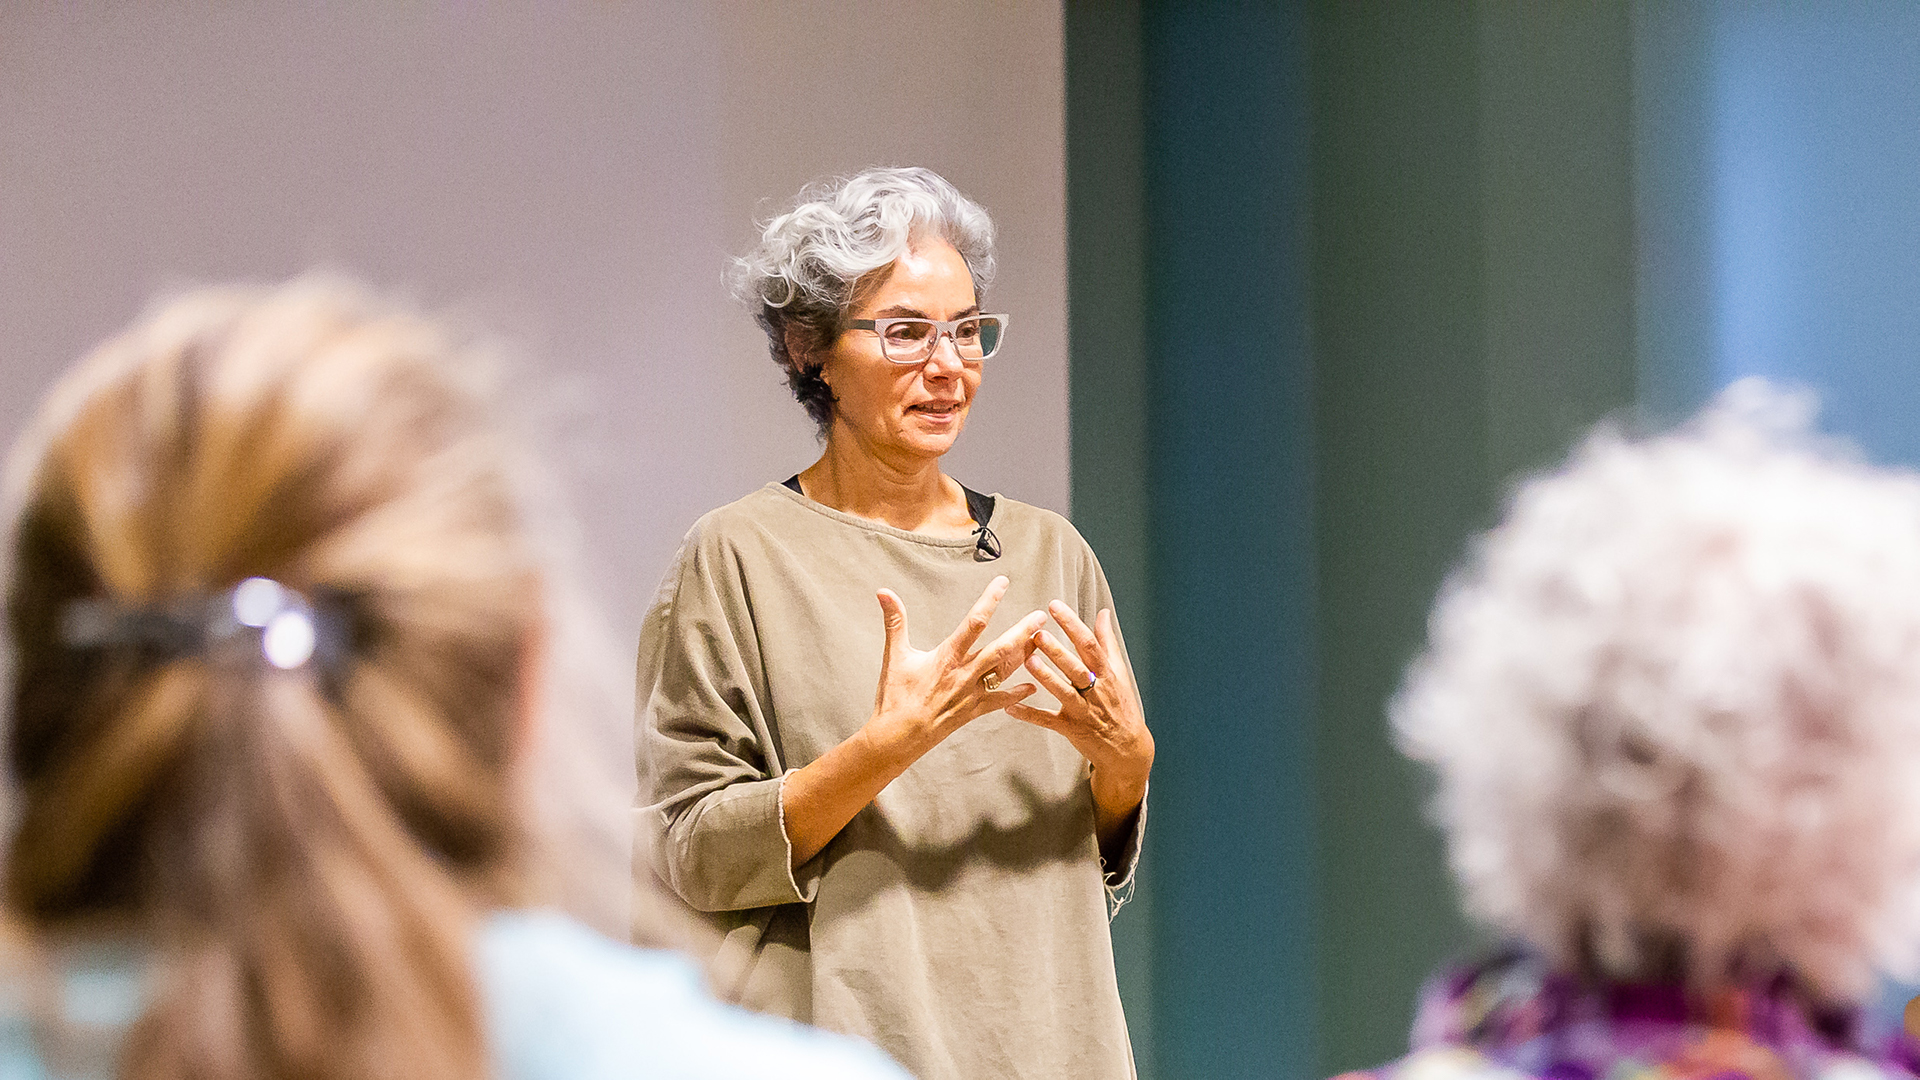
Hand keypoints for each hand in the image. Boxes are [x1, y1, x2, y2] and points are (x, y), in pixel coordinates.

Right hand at [869, 575, 1045, 753]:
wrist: (898, 737)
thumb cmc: (895, 696)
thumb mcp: (893, 655)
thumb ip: (894, 621)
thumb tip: (884, 592)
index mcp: (947, 657)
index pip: (974, 622)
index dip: (990, 600)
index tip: (1003, 583)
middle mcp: (964, 674)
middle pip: (1001, 649)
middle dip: (1023, 632)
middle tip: (1041, 617)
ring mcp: (971, 694)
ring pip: (1005, 672)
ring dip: (1025, 656)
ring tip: (1043, 641)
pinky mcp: (973, 711)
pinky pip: (1000, 701)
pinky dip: (1017, 694)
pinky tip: (1033, 687)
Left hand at [1006, 602, 1153, 838]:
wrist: (1127, 748)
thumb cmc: (1121, 705)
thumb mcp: (1119, 672)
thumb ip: (1107, 641)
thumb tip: (1102, 613)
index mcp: (1107, 673)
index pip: (1089, 644)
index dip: (1072, 624)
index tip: (1055, 606)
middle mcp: (1096, 691)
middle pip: (1076, 668)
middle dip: (1057, 651)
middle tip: (1037, 633)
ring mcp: (1082, 711)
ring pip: (1063, 692)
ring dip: (1045, 677)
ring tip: (1027, 661)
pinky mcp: (1070, 729)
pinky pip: (1047, 721)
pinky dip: (1029, 714)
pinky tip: (1010, 707)